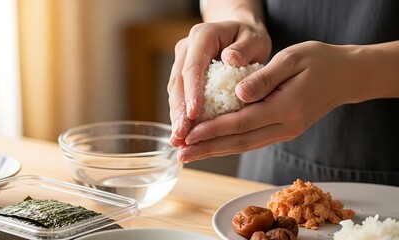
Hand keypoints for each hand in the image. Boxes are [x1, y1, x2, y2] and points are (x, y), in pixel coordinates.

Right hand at [168, 21, 270, 146]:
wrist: (242, 34)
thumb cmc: (250, 38)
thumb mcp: (254, 38)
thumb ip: (244, 48)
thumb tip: (230, 59)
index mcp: (203, 36)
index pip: (192, 67)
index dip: (191, 91)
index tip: (194, 114)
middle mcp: (187, 48)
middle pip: (178, 82)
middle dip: (179, 110)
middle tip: (181, 135)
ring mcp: (182, 61)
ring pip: (175, 92)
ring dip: (176, 117)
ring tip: (178, 140)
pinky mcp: (184, 75)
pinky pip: (180, 96)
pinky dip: (181, 115)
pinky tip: (184, 134)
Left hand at [177, 41, 364, 161]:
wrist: (346, 76)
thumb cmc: (319, 61)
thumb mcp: (293, 59)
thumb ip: (265, 78)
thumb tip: (238, 93)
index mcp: (285, 107)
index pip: (241, 123)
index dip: (212, 130)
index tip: (189, 134)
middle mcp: (284, 126)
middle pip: (239, 142)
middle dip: (207, 149)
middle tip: (181, 154)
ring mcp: (284, 131)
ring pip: (244, 145)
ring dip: (215, 151)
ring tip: (190, 154)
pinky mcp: (282, 130)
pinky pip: (251, 141)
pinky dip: (229, 144)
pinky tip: (212, 145)